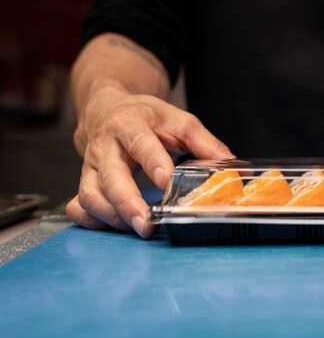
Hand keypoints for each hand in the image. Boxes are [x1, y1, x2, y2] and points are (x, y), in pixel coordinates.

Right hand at [66, 87, 233, 236]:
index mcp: (132, 125)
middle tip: (147, 224)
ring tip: (138, 228)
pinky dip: (91, 220)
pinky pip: (78, 205)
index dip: (153, 164)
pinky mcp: (84, 180)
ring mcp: (91, 165)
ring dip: (112, 217)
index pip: (141, 144)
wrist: (106, 108)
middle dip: (128, 203)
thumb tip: (232, 166)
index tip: (166, 183)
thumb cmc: (146, 117)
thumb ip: (206, 143)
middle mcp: (106, 146)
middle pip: (111, 176)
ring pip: (91, 194)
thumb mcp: (179, 120)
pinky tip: (112, 227)